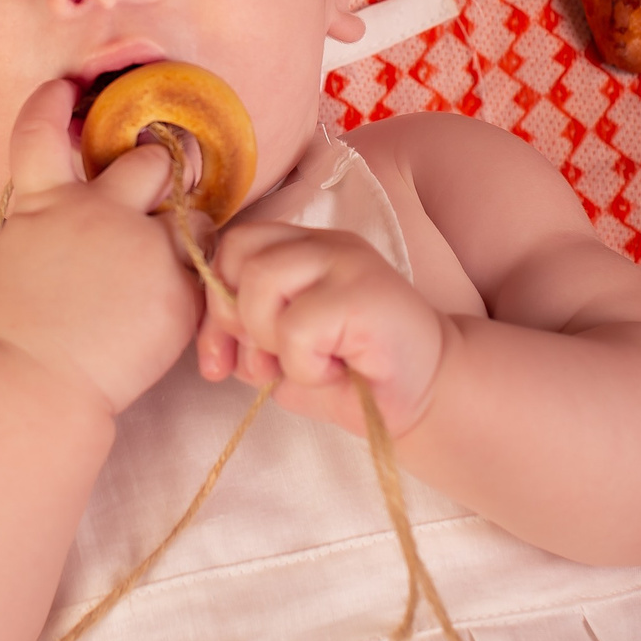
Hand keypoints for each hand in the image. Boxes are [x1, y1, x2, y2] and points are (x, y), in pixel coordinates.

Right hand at [0, 80, 204, 416]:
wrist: (35, 384)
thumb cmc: (17, 332)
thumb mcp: (17, 256)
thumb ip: (47, 222)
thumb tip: (63, 211)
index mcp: (45, 202)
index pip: (43, 128)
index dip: (53, 100)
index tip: (65, 88)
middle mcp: (96, 211)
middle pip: (150, 160)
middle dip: (160, 167)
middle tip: (159, 184)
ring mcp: (140, 246)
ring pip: (193, 212)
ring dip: (188, 226)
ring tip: (171, 256)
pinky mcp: (176, 286)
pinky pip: (202, 265)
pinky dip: (192, 279)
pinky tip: (169, 302)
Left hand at [196, 223, 450, 435]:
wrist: (428, 396)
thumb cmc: (355, 376)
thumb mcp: (283, 357)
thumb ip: (244, 339)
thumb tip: (212, 348)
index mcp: (302, 248)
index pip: (231, 247)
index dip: (215, 302)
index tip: (224, 358)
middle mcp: (323, 243)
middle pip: (238, 253)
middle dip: (235, 320)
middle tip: (269, 361)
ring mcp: (346, 260)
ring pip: (261, 281)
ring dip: (271, 340)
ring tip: (308, 363)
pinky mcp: (364, 291)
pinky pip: (297, 326)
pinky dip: (304, 365)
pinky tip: (336, 371)